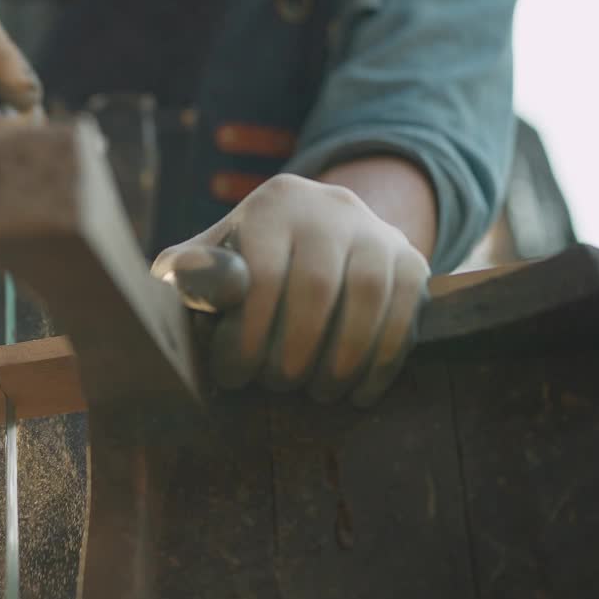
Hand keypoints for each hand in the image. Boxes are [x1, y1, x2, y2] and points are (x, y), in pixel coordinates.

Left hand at [151, 174, 430, 406]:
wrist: (315, 236)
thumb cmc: (245, 262)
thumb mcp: (210, 258)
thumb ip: (190, 271)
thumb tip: (185, 276)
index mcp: (273, 204)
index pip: (265, 272)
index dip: (251, 332)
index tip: (234, 375)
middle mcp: (331, 207)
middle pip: (319, 286)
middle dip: (296, 350)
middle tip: (276, 386)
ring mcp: (377, 231)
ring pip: (369, 298)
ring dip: (343, 358)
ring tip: (316, 394)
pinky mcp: (412, 259)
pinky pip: (407, 311)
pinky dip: (383, 361)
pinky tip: (359, 394)